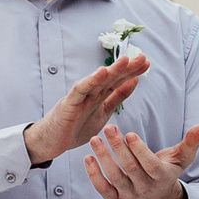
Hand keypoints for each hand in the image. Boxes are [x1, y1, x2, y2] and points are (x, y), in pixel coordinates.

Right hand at [24, 54, 148, 164]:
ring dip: (112, 70)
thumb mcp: (103, 112)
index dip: (132, 72)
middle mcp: (90, 93)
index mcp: (100, 96)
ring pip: (97, 81)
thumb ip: (117, 96)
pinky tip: (101, 72)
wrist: (50, 142)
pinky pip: (80, 91)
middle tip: (142, 57)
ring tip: (125, 60)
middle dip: (127, 68)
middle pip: (110, 78)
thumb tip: (134, 80)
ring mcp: (79, 98)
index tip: (147, 63)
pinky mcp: (68, 105)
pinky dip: (90, 81)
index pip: (118, 81)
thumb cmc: (75, 127)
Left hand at [85, 122, 198, 198]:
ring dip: (103, 158)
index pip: (150, 165)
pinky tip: (87, 158)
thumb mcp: (181, 157)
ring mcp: (130, 196)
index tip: (129, 133)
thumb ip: (191, 142)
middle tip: (109, 128)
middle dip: (118, 148)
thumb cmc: (167, 169)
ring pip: (115, 177)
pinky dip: (94, 175)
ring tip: (94, 139)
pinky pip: (103, 189)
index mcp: (162, 177)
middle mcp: (146, 189)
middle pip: (130, 168)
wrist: (157, 198)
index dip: (139, 150)